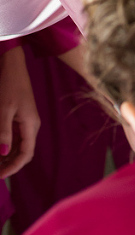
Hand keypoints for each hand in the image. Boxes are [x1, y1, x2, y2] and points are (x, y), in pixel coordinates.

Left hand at [0, 47, 40, 175]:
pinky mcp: (21, 118)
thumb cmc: (9, 85)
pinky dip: (7, 146)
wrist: (12, 66)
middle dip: (9, 165)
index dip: (12, 168)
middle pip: (23, 153)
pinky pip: (16, 137)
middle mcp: (31, 126)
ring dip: (7, 156)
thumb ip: (3, 132)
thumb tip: (3, 153)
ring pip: (19, 146)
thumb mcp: (3, 109)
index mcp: (30, 125)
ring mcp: (27, 122)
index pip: (25, 155)